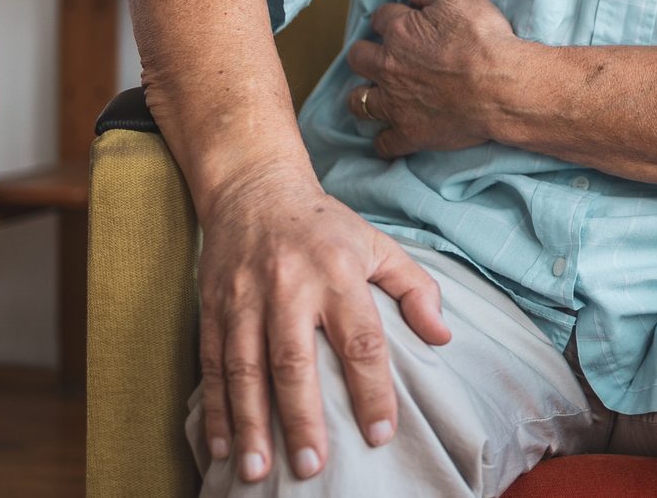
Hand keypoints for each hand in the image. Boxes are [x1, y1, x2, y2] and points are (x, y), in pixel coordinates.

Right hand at [196, 163, 451, 483]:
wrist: (254, 188)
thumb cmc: (325, 225)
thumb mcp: (378, 244)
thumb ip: (415, 288)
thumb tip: (443, 337)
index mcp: (338, 273)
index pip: (360, 340)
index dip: (372, 390)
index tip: (380, 434)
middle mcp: (289, 287)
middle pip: (294, 360)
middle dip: (301, 417)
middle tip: (311, 466)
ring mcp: (245, 299)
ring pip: (245, 369)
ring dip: (250, 424)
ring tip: (256, 470)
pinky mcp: (213, 307)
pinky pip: (212, 364)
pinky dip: (215, 408)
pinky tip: (221, 446)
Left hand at [345, 0, 525, 158]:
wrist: (503, 89)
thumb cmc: (485, 40)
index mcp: (400, 32)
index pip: (380, 18)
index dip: (391, 18)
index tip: (402, 22)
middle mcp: (389, 67)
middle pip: (358, 58)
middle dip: (366, 54)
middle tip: (383, 56)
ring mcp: (396, 103)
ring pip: (360, 101)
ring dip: (363, 96)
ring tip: (375, 94)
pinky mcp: (410, 133)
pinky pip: (384, 143)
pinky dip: (385, 141)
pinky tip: (391, 136)